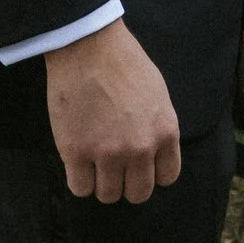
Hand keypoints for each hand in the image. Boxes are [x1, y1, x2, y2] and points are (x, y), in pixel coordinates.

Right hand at [47, 19, 182, 203]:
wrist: (89, 47)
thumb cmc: (124, 63)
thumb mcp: (158, 94)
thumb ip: (158, 127)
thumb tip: (153, 153)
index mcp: (165, 132)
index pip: (167, 177)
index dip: (152, 173)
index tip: (140, 165)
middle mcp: (140, 148)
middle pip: (138, 193)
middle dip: (127, 183)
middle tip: (115, 166)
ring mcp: (108, 153)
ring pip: (108, 195)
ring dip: (101, 182)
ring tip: (94, 161)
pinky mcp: (76, 152)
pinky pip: (80, 188)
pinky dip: (79, 180)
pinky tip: (78, 162)